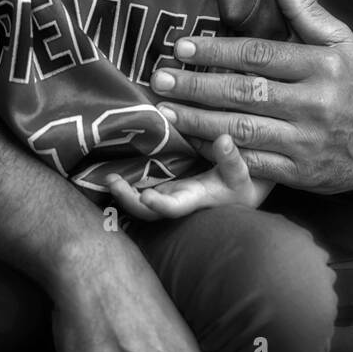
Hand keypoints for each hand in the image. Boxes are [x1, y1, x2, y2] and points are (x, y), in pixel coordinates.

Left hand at [106, 134, 270, 220]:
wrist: (241, 192)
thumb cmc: (242, 183)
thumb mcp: (242, 172)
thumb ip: (232, 158)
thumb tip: (224, 139)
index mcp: (196, 200)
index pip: (175, 209)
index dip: (159, 206)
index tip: (145, 196)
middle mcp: (179, 203)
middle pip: (149, 212)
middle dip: (128, 201)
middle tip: (113, 182)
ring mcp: (170, 196)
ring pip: (142, 204)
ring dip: (124, 194)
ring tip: (110, 178)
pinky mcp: (166, 188)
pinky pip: (143, 190)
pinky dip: (128, 185)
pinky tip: (116, 172)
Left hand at [150, 0, 352, 194]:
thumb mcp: (340, 39)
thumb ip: (304, 8)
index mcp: (321, 66)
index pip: (259, 56)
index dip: (217, 51)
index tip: (181, 47)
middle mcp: (313, 103)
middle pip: (244, 93)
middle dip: (197, 86)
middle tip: (160, 78)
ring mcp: (305, 141)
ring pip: (242, 129)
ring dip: (198, 121)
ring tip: (165, 110)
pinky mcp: (299, 173)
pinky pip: (251, 163)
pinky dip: (220, 153)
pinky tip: (193, 141)